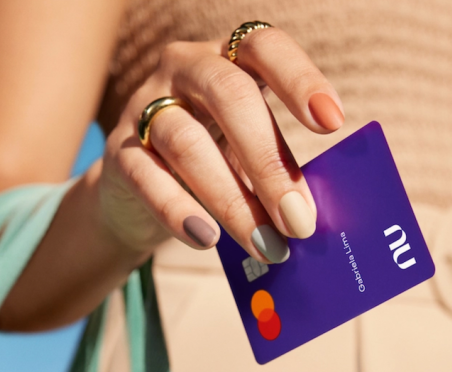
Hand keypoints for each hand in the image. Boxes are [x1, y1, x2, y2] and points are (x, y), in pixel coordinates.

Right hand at [97, 27, 344, 263]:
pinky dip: (179, 210)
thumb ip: (278, 170)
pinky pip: (147, 177)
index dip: (299, 78)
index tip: (332, 122)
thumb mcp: (249, 153)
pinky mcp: (119, 151)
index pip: (264, 46)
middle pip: (228, 95)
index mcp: (229, 58)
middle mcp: (185, 69)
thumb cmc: (214, 162)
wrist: (140, 191)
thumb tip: (311, 216)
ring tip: (265, 245)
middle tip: (299, 220)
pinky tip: (207, 238)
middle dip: (269, 160)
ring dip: (231, 199)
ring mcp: (146, 106)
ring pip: (187, 142)